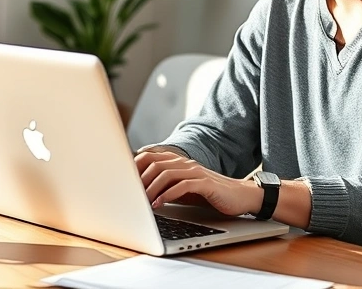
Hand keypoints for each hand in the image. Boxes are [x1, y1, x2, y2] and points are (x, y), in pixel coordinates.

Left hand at [135, 151, 261, 216]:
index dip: (134, 166)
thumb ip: (165, 186)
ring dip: (151, 188)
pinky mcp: (205, 183)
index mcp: (178, 162)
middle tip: (129, 194)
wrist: (238, 196)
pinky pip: (182, 186)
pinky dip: (167, 195)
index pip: (150, 157)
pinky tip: (159, 204)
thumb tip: (140, 192)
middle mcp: (185, 163)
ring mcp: (195, 172)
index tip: (123, 181)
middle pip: (155, 163)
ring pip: (166, 174)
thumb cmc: (208, 194)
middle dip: (139, 179)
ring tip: (142, 201)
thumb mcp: (182, 189)